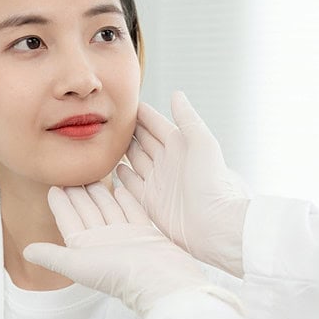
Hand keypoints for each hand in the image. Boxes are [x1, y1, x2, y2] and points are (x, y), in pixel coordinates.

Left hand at [23, 182, 234, 315]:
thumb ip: (53, 256)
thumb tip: (26, 251)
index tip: (52, 184)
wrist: (161, 280)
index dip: (60, 203)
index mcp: (86, 248)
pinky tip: (120, 185)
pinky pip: (131, 210)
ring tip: (92, 171)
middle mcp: (104, 241)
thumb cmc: (121, 275)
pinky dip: (124, 197)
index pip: (69, 220)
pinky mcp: (144, 232)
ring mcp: (125, 236)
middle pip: (88, 210)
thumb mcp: (79, 264)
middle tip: (71, 168)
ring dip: (99, 190)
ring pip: (108, 208)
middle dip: (78, 191)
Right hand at [117, 91, 249, 276]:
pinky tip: (111, 167)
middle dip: (127, 129)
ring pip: (134, 159)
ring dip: (121, 150)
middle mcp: (168, 161)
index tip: (124, 102)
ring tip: (104, 139)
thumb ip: (187, 118)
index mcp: (180, 145)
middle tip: (107, 118)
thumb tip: (176, 94)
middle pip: (143, 140)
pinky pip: (131, 183)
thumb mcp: (202, 143)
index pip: (155, 124)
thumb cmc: (213, 181)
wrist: (214, 224)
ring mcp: (158, 181)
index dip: (142, 113)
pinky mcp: (150, 201)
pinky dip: (121, 175)